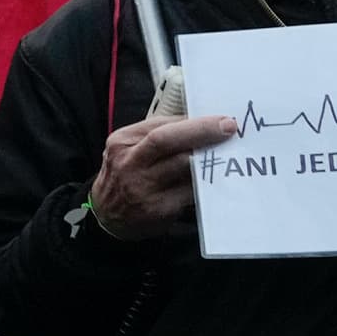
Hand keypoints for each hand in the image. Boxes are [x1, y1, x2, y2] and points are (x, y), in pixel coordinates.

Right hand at [85, 111, 242, 241]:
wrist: (107, 217)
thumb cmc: (125, 178)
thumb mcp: (128, 151)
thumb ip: (156, 137)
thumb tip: (199, 124)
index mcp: (122, 143)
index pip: (160, 125)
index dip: (192, 121)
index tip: (220, 118)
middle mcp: (129, 163)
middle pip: (166, 140)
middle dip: (202, 131)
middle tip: (229, 127)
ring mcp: (143, 188)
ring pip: (183, 166)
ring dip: (209, 157)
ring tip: (228, 150)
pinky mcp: (158, 209)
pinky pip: (190, 191)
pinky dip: (206, 182)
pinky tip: (216, 176)